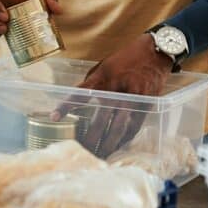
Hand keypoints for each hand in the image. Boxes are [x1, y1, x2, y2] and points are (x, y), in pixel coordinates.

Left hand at [52, 33, 173, 155]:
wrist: (154, 52)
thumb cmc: (124, 59)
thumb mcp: (102, 66)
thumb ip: (91, 83)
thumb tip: (76, 102)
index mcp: (102, 78)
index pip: (80, 94)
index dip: (66, 106)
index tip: (53, 117)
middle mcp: (116, 89)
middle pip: (100, 119)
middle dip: (91, 137)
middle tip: (82, 150)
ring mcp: (133, 99)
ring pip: (118, 127)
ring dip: (108, 143)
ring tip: (99, 155)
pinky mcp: (146, 105)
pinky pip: (133, 127)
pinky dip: (124, 139)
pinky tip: (116, 147)